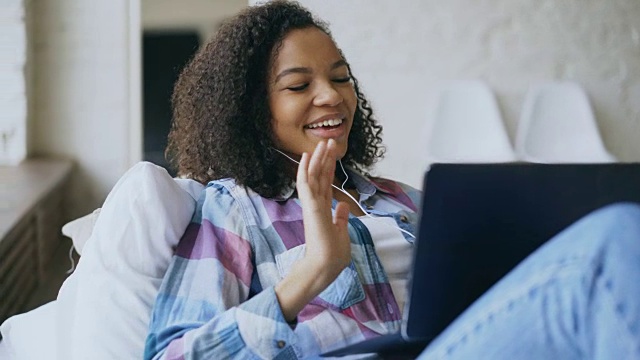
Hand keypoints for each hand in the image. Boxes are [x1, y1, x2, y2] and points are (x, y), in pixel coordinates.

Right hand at [296, 139, 350, 271]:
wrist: (325, 267)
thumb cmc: (332, 255)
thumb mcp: (341, 232)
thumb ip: (340, 217)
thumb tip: (343, 205)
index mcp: (324, 210)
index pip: (326, 184)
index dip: (329, 168)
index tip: (332, 154)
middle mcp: (316, 204)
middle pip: (320, 176)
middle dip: (324, 158)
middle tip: (329, 141)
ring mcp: (311, 205)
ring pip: (313, 176)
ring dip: (317, 159)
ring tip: (322, 143)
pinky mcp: (309, 207)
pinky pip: (305, 185)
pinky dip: (305, 170)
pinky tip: (307, 157)